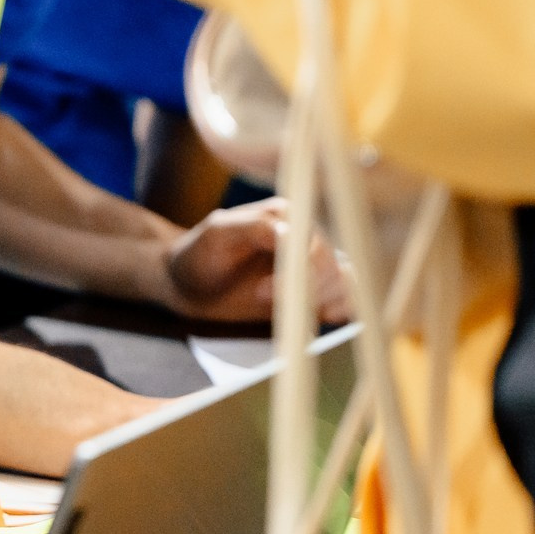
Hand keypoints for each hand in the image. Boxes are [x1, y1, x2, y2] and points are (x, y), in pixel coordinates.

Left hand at [154, 199, 350, 323]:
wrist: (189, 286)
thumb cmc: (198, 255)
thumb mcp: (216, 234)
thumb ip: (253, 226)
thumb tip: (290, 233)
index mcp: (286, 216)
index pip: (312, 243)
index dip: (299, 271)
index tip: (263, 293)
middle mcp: (305, 237)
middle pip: (333, 266)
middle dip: (308, 291)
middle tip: (265, 303)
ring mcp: (312, 265)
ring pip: (344, 282)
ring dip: (324, 302)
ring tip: (289, 315)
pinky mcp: (314, 291)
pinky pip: (345, 297)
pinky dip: (343, 309)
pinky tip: (325, 317)